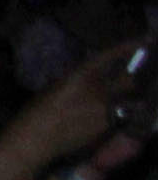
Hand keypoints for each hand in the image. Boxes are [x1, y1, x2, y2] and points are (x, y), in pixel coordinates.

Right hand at [13, 41, 144, 161]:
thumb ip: (74, 80)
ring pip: (126, 101)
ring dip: (124, 100)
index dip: (129, 47)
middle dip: (132, 78)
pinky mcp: (108, 128)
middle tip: (135, 77)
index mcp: (81, 76)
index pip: (110, 57)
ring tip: (119, 102)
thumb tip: (87, 77)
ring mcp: (106, 110)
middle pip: (129, 80)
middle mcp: (99, 90)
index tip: (145, 40)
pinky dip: (114, 116)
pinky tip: (101, 121)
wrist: (35, 139)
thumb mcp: (54, 88)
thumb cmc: (35, 111)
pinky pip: (117, 117)